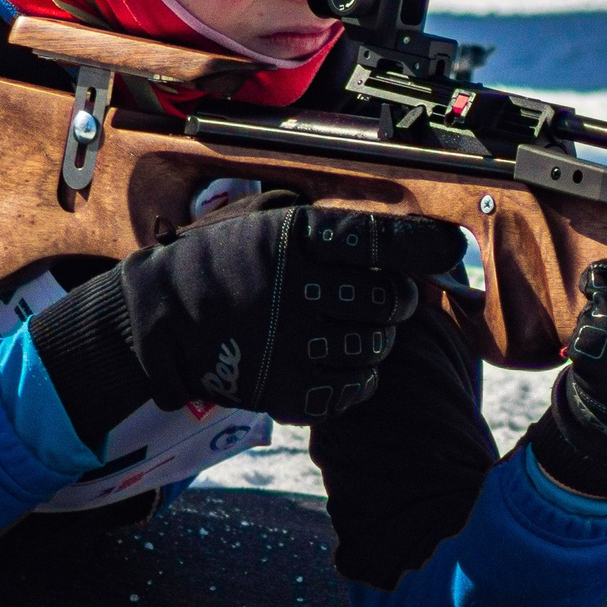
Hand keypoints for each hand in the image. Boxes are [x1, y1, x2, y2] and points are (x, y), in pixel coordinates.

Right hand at [124, 204, 465, 423]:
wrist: (156, 316)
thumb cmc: (216, 260)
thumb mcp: (258, 216)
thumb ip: (317, 222)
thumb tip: (389, 234)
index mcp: (295, 238)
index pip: (379, 240)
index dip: (423, 246)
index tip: (450, 249)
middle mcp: (296, 288)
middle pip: (388, 298)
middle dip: (397, 299)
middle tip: (387, 299)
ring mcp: (289, 342)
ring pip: (374, 346)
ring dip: (377, 340)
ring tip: (358, 332)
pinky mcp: (280, 389)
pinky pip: (350, 390)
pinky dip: (359, 380)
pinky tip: (345, 364)